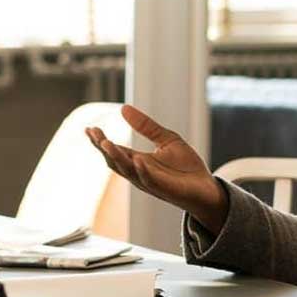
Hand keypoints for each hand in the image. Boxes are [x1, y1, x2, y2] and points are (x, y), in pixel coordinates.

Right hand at [85, 105, 227, 232]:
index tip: (89, 128)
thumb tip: (123, 108)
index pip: (114, 150)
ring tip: (105, 142)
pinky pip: (149, 180)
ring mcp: (149, 182)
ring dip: (116, 157)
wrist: (207, 188)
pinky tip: (137, 159)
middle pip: (114, 160)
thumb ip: (146, 126)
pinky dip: (142, 170)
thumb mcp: (166, 139)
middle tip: (93, 132)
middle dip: (102, 147)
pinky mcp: (164, 188)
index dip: (100, 140)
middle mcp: (139, 172)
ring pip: (127, 170)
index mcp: (137, 161)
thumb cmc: (186, 167)